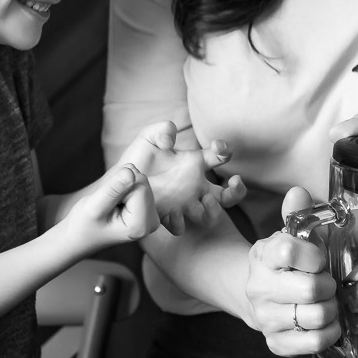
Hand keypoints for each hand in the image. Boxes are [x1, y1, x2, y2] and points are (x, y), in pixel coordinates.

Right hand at [66, 164, 159, 248]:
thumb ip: (113, 189)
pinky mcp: (149, 210)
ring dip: (122, 186)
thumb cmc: (83, 224)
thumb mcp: (94, 206)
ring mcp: (152, 217)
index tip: (106, 203)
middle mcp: (152, 222)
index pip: (140, 186)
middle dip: (122, 185)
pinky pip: (139, 184)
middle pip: (142, 182)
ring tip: (110, 204)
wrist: (81, 235)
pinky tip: (116, 202)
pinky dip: (125, 187)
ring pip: (141, 181)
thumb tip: (131, 170)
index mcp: (140, 226)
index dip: (119, 186)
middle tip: (107, 202)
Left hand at [116, 121, 247, 234]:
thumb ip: (160, 131)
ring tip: (206, 200)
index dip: (224, 151)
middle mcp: (195, 186)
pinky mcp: (167, 217)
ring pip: (210, 216)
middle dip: (237, 190)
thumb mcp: (148, 139)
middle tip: (234, 182)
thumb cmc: (140, 158)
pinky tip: (172, 212)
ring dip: (214, 210)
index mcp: (195, 164)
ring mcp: (184, 204)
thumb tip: (170, 132)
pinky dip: (179, 221)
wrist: (120, 181)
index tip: (218, 147)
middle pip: (227, 195)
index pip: (219, 157)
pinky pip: (180, 226)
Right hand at [244, 187, 340, 355]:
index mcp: (264, 256)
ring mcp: (265, 318)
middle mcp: (259, 288)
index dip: (313, 255)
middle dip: (328, 285)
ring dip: (330, 309)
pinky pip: (314, 342)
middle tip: (327, 283)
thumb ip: (297, 213)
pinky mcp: (276, 343)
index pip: (289, 251)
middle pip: (310, 289)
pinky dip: (329, 333)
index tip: (318, 259)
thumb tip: (299, 191)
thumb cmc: (284, 265)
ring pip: (316, 317)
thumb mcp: (289, 235)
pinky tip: (326, 323)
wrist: (259, 296)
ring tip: (326, 302)